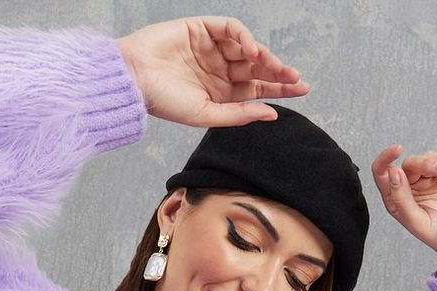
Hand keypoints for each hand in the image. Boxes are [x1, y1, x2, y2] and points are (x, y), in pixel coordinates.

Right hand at [116, 16, 308, 126]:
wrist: (135, 78)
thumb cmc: (164, 102)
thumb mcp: (206, 114)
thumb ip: (238, 115)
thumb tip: (271, 114)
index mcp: (221, 93)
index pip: (257, 88)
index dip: (280, 88)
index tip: (302, 88)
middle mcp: (219, 70)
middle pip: (257, 68)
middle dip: (278, 72)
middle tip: (295, 78)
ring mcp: (212, 48)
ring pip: (248, 48)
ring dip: (264, 56)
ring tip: (276, 67)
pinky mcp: (203, 29)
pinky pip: (230, 29)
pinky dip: (244, 36)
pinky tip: (252, 49)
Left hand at [372, 146, 436, 266]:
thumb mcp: (417, 221)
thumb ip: (402, 198)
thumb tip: (392, 172)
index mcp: (396, 201)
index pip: (382, 173)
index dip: (386, 158)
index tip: (398, 149)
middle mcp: (409, 190)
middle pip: (411, 163)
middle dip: (428, 165)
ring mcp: (427, 183)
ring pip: (429, 160)